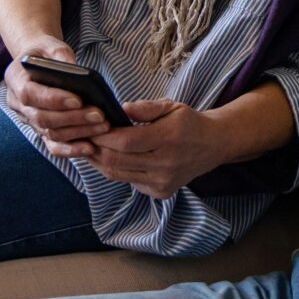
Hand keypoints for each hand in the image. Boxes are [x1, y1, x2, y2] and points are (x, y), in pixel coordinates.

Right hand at [2, 36, 112, 153]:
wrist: (37, 64)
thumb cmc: (45, 53)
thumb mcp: (50, 46)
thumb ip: (59, 54)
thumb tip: (74, 68)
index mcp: (15, 80)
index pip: (30, 94)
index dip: (53, 99)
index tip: (78, 100)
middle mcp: (18, 104)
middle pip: (43, 118)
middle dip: (73, 118)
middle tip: (99, 115)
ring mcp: (29, 120)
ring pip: (50, 133)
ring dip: (78, 132)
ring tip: (103, 126)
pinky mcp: (41, 131)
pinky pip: (53, 146)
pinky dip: (71, 149)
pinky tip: (91, 147)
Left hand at [80, 99, 225, 200]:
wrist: (213, 145)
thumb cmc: (189, 123)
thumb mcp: (171, 106)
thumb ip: (145, 107)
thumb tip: (120, 108)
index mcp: (169, 138)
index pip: (125, 141)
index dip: (103, 136)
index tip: (91, 127)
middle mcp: (166, 164)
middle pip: (116, 160)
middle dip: (95, 148)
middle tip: (84, 137)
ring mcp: (163, 181)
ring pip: (117, 174)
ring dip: (100, 161)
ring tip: (92, 147)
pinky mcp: (161, 192)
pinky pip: (129, 182)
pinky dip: (117, 170)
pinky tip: (114, 158)